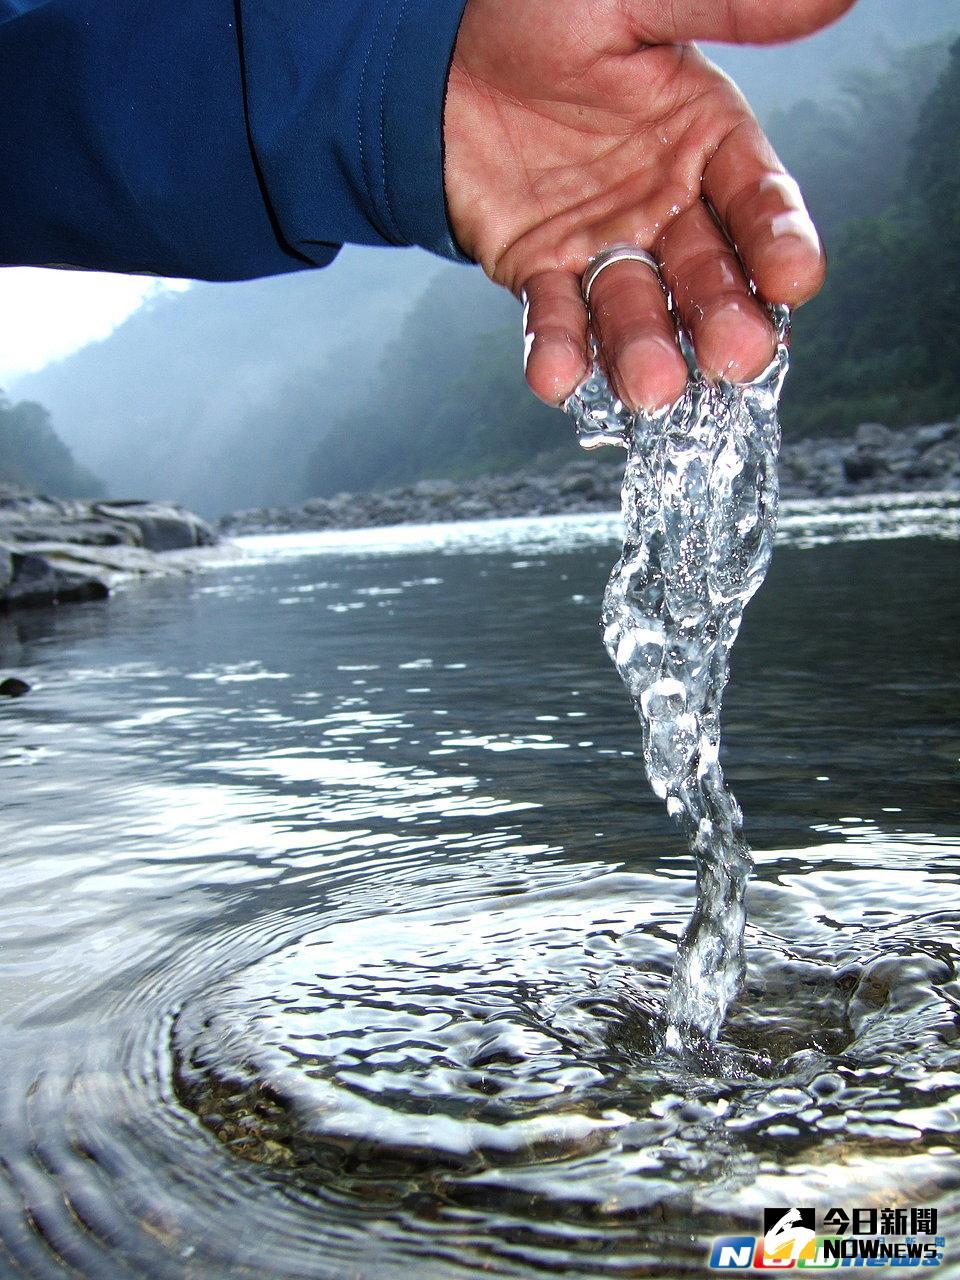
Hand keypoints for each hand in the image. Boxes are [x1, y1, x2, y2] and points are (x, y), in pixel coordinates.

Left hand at [443, 0, 854, 409]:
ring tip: (651, 387)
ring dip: (644, 350)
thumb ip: (726, 7)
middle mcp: (665, 203)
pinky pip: (553, 316)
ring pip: (633, 308)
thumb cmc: (541, 11)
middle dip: (721, 317)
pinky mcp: (540, 271)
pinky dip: (557, 349)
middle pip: (705, 273)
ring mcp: (604, 244)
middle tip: (735, 357)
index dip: (778, 240)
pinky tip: (557, 377)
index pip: (757, 200)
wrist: (439, 49)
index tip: (795, 279)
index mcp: (706, 138)